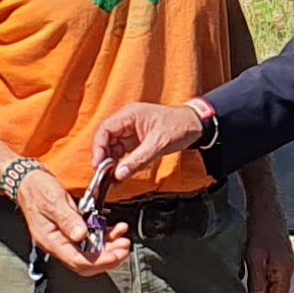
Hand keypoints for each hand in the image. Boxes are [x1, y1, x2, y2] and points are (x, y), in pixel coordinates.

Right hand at [12, 164, 129, 275]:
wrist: (28, 181)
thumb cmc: (37, 190)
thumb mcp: (54, 201)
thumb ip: (68, 219)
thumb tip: (81, 235)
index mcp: (52, 241)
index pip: (78, 261)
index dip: (100, 262)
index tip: (116, 256)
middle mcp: (58, 244)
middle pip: (86, 262)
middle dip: (109, 258)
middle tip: (124, 249)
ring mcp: (65, 238)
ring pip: (91, 253)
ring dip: (109, 248)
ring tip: (123, 239)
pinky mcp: (71, 231)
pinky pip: (90, 241)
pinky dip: (105, 237)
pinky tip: (115, 230)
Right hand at [93, 99, 210, 187]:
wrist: (195, 125)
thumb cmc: (179, 126)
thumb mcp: (158, 144)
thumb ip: (137, 160)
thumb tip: (119, 174)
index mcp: (129, 115)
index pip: (105, 129)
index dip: (98, 147)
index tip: (98, 164)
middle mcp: (127, 120)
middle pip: (106, 138)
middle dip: (103, 157)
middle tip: (104, 174)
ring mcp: (130, 130)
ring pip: (113, 146)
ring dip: (111, 162)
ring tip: (111, 178)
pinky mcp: (135, 139)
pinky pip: (123, 151)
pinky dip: (121, 163)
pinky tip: (120, 174)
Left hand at [242, 201, 293, 292]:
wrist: (265, 205)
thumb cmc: (260, 227)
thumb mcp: (255, 257)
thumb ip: (257, 281)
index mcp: (285, 270)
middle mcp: (288, 268)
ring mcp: (285, 262)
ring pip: (276, 287)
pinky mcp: (279, 256)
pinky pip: (274, 278)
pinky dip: (265, 288)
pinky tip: (253, 289)